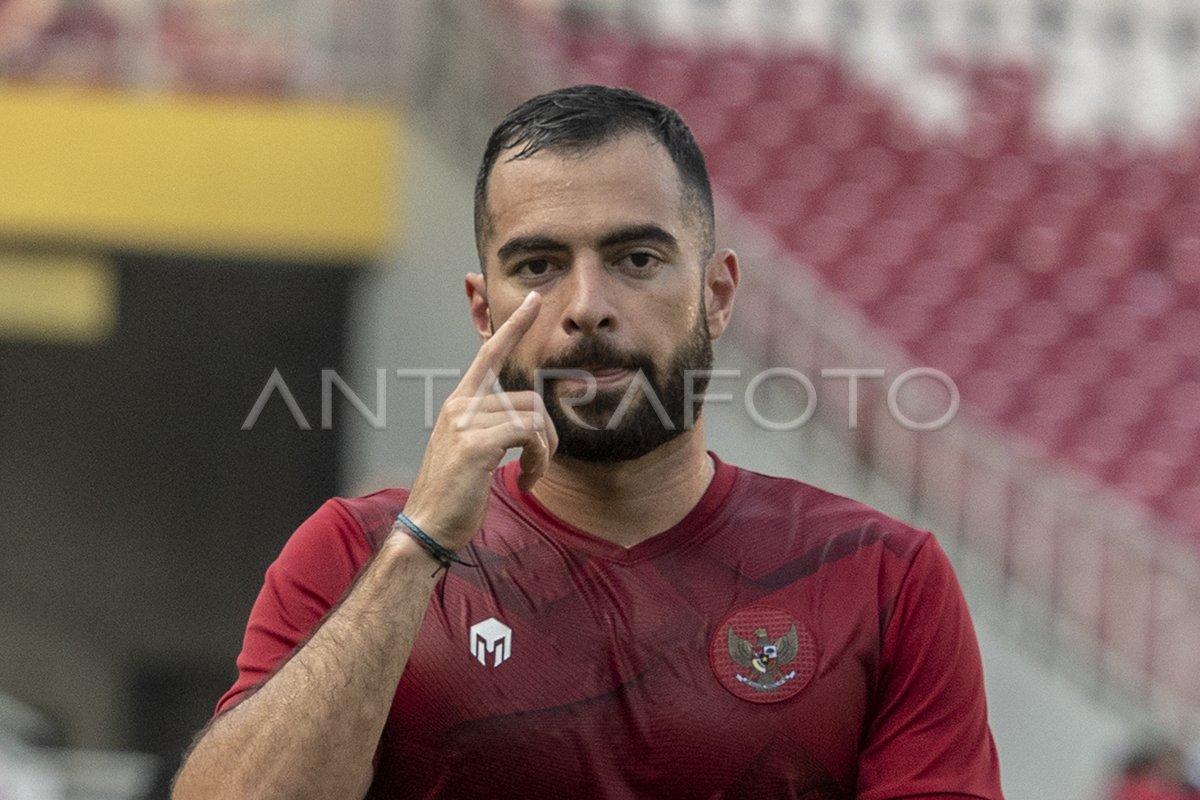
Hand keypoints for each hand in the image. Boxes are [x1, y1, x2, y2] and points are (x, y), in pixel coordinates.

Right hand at [400, 291, 557, 549]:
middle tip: (539, 466)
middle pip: (531, 400)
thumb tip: (529, 425)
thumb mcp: (473, 452)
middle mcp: (459, 405)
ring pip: (534, 419)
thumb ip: (493, 428)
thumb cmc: (454, 495)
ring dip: (545, 452)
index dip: (514, 326)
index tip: (535, 300)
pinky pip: (529, 435)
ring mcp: (465, 422)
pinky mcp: (475, 443)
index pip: (489, 354)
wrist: (427, 527)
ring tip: (531, 476)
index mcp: (459, 403)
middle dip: (548, 437)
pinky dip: (538, 460)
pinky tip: (523, 481)